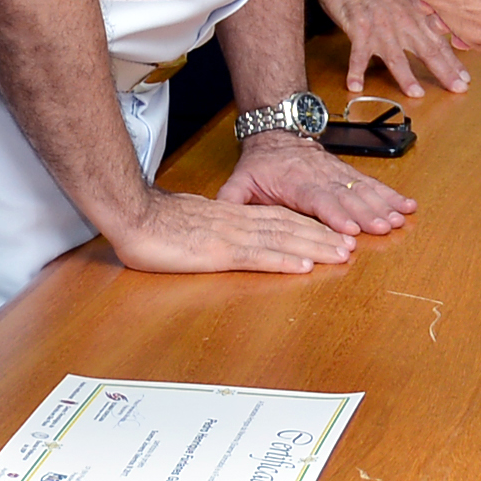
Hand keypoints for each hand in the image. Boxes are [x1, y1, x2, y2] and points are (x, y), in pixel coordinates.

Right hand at [107, 182, 355, 273]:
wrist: (131, 214)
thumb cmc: (151, 222)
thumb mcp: (188, 222)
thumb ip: (208, 228)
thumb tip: (217, 235)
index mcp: (229, 215)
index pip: (275, 218)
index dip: (305, 226)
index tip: (329, 234)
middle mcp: (236, 223)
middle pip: (287, 227)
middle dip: (321, 236)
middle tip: (349, 246)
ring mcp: (230, 236)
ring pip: (282, 240)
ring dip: (314, 248)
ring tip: (340, 254)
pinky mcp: (219, 252)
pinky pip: (259, 256)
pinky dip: (285, 261)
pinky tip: (305, 266)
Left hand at [222, 125, 413, 234]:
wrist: (278, 133)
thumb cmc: (261, 164)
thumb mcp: (239, 181)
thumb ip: (231, 199)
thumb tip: (220, 215)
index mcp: (296, 182)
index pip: (317, 199)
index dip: (334, 214)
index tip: (350, 229)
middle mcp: (321, 177)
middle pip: (346, 197)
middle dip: (366, 213)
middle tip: (384, 227)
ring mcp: (339, 175)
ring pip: (364, 189)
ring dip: (384, 204)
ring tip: (401, 217)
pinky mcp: (349, 175)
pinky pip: (373, 184)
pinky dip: (392, 195)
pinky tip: (408, 205)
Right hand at [316, 0, 467, 96]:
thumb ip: (424, 12)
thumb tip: (444, 27)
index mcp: (416, 16)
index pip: (439, 42)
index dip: (454, 61)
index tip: (466, 78)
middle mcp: (402, 22)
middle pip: (427, 50)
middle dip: (444, 71)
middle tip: (458, 88)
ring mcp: (381, 26)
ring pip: (395, 55)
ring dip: (405, 76)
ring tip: (415, 93)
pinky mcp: (359, 28)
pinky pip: (357, 53)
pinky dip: (356, 70)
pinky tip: (356, 85)